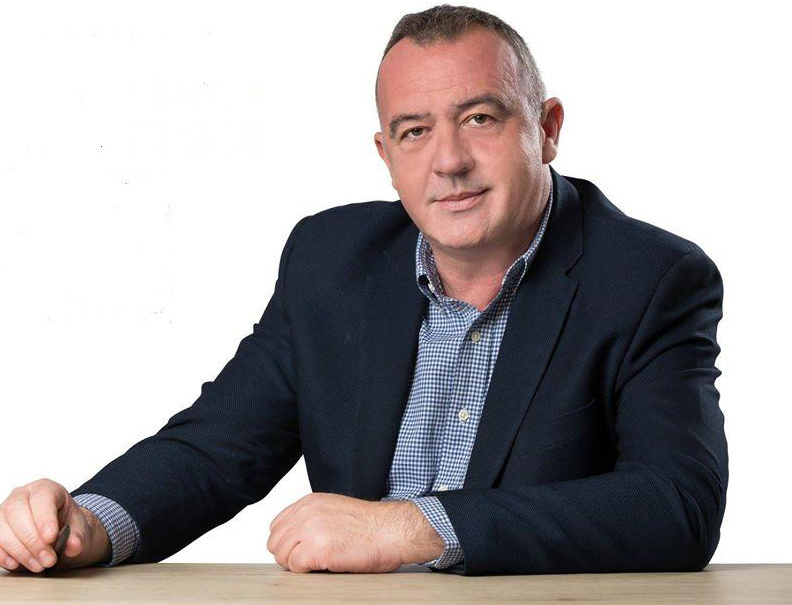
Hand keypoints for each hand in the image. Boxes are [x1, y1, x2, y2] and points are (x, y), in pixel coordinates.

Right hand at [0, 478, 109, 572]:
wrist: (57, 532)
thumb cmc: (66, 524)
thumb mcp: (79, 528)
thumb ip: (79, 536)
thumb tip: (73, 545)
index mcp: (46, 489)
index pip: (42, 498)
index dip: (44, 519)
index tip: (51, 538)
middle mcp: (22, 496)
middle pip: (17, 512)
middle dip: (32, 540)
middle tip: (48, 559)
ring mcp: (4, 512)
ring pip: (2, 528)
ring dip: (20, 551)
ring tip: (38, 565)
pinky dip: (4, 556)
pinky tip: (17, 564)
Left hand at [267, 492, 429, 572]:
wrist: (393, 530)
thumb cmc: (372, 525)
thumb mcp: (335, 510)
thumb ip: (313, 518)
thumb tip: (296, 538)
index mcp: (309, 502)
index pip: (277, 525)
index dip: (288, 542)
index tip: (301, 549)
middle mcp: (306, 513)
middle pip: (275, 542)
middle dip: (289, 555)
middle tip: (310, 560)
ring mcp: (310, 530)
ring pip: (282, 556)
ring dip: (297, 564)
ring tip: (319, 562)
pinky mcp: (317, 549)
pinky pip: (295, 567)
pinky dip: (308, 571)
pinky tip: (326, 565)